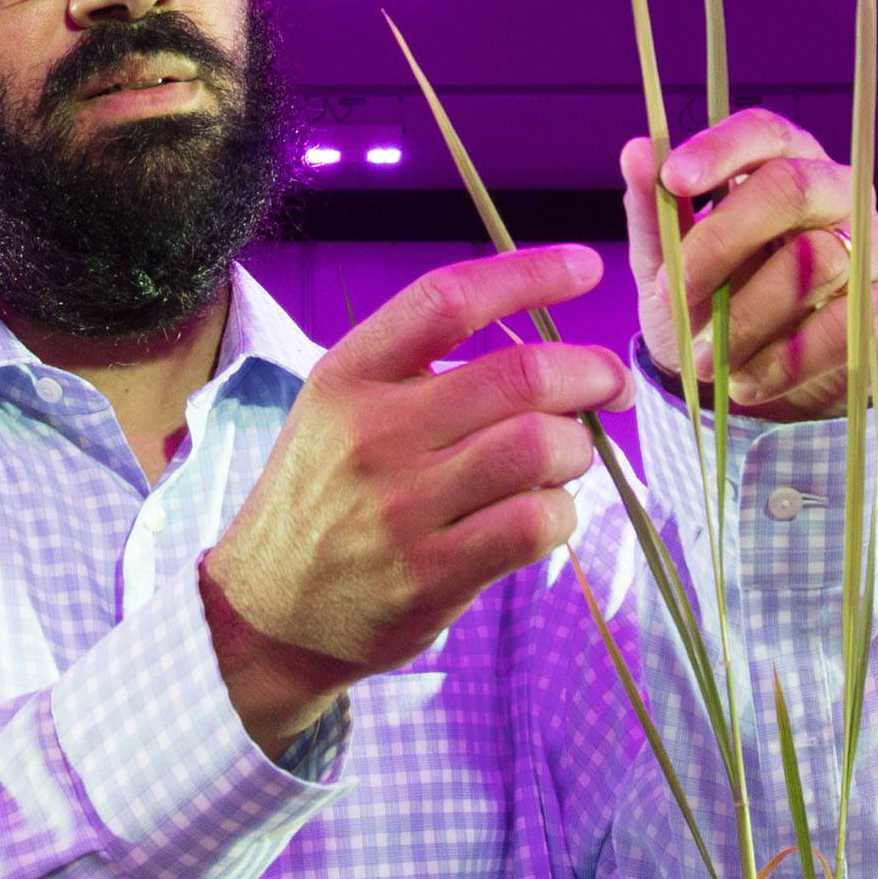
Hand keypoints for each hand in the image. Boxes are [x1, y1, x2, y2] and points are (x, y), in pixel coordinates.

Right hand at [195, 243, 624, 744]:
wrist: (266, 611)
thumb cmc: (320, 499)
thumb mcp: (336, 413)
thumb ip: (418, 373)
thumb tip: (546, 353)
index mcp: (347, 377)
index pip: (448, 300)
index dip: (529, 274)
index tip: (586, 267)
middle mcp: (372, 434)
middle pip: (518, 376)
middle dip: (591, 373)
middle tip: (611, 385)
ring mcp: (402, 508)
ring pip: (538, 448)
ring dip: (577, 448)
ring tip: (568, 457)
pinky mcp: (432, 575)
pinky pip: (535, 523)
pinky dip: (562, 511)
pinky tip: (545, 512)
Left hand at [626, 112, 877, 419]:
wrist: (758, 393)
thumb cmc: (715, 313)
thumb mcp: (668, 271)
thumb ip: (656, 216)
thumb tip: (635, 151)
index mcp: (787, 166)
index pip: (767, 133)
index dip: (722, 149)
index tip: (673, 179)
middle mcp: (842, 195)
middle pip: (796, 187)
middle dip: (724, 240)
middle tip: (676, 292)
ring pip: (818, 260)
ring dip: (748, 319)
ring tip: (705, 360)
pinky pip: (850, 325)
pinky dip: (788, 359)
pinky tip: (748, 381)